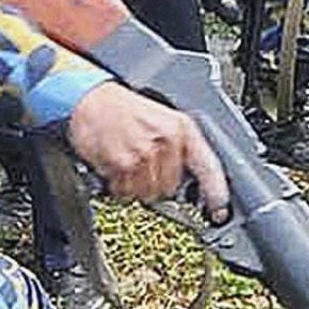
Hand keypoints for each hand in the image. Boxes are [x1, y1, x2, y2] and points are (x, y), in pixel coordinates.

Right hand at [64, 83, 228, 219]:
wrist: (89, 99)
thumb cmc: (121, 109)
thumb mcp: (161, 119)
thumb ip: (178, 148)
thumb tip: (188, 180)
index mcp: (181, 127)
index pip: (208, 166)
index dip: (216, 192)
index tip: (219, 209)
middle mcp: (166, 140)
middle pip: (171, 188)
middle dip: (156, 184)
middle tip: (142, 166)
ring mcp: (144, 154)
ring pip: (147, 193)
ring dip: (135, 187)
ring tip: (126, 163)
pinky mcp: (123, 165)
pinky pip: (125, 192)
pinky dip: (118, 186)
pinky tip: (114, 165)